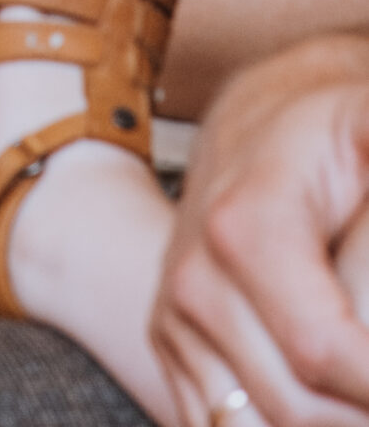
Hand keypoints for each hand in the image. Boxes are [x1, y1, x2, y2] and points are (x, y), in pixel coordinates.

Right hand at [152, 36, 368, 426]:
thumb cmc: (329, 132)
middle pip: (299, 408)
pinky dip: (278, 425)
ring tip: (356, 388)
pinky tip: (328, 399)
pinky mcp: (172, 351)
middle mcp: (196, 280)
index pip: (323, 351)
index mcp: (244, 228)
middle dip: (357, 406)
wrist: (256, 126)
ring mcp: (177, 322)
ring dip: (324, 420)